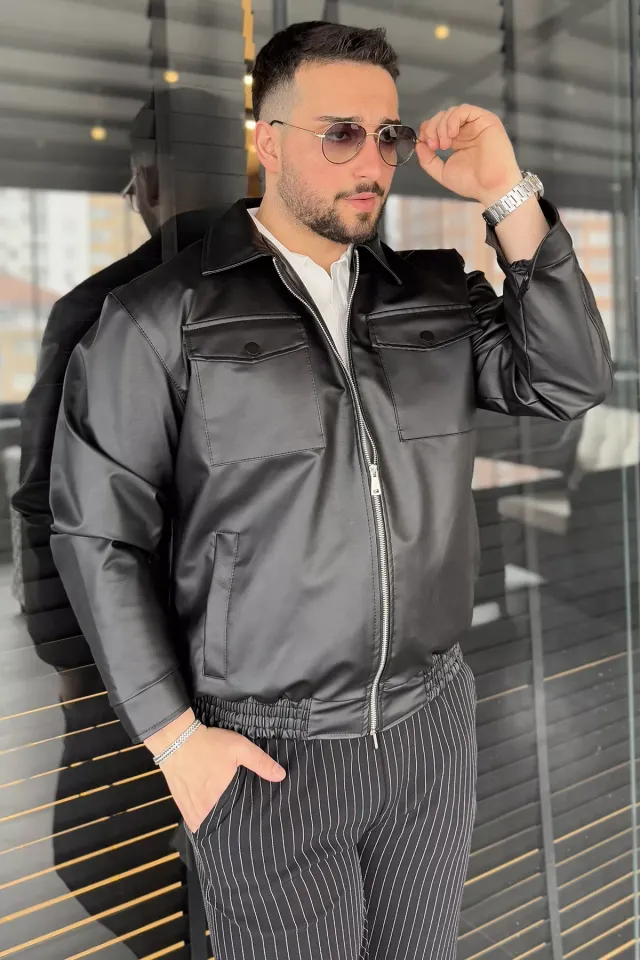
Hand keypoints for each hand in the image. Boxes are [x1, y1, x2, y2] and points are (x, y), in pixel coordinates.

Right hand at [145, 712, 285, 832]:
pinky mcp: (180, 804)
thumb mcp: (239, 748)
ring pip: (206, 824)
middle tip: (242, 822)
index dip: (244, 825)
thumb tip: (281, 776)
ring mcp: (189, 809)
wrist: (176, 739)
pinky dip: (202, 817)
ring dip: (215, 823)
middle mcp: (202, 811)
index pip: (234, 824)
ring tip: (228, 818)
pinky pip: (194, 819)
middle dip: (230, 826)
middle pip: (220, 827)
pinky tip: (211, 810)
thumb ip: (260, 762)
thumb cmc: (208, 745)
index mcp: (218, 802)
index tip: (253, 824)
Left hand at [416, 105, 522, 206]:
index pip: (437, 126)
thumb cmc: (472, 183)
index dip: (427, 131)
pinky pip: (464, 110)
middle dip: (431, 129)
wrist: (491, 187)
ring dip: (441, 126)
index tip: (424, 145)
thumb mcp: (442, 172)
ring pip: (451, 112)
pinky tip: (451, 135)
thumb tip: (418, 145)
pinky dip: (453, 119)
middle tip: (434, 146)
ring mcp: (476, 124)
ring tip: (444, 145)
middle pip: (441, 117)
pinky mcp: (486, 120)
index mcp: (457, 141)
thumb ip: (428, 160)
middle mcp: (466, 131)